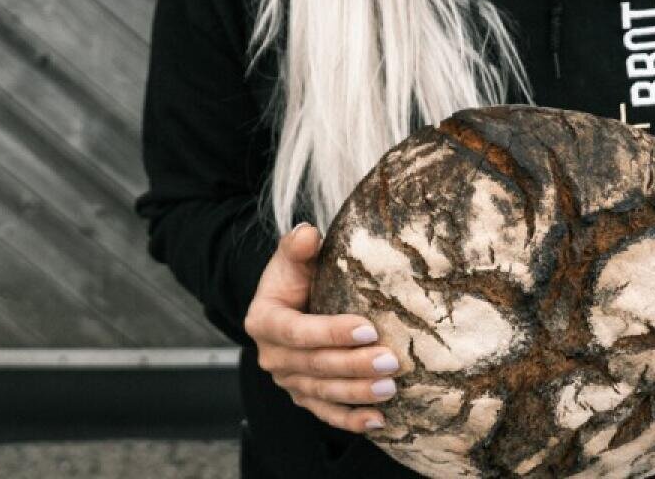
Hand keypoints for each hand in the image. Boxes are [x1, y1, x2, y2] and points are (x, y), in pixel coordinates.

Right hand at [243, 223, 400, 433]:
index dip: (331, 333)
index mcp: (264, 321)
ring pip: (323, 392)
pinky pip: (326, 414)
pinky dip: (351, 420)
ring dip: (357, 393)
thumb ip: (297, 247)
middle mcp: (271, 356)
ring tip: (390, 387)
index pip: (297, 331)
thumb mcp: (291, 259)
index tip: (368, 328)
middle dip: (354, 365)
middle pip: (314, 365)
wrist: (288, 304)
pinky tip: (379, 421)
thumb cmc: (294, 278)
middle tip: (391, 361)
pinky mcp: (304, 397)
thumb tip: (308, 232)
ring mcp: (288, 381)